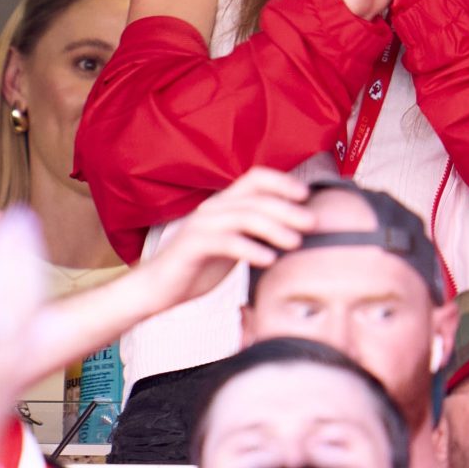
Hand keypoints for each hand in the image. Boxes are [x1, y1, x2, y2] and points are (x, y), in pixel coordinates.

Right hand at [132, 167, 313, 311]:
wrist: (156, 289)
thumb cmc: (198, 267)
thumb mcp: (233, 246)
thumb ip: (256, 234)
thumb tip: (296, 232)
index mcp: (224, 204)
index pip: (256, 178)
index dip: (282, 182)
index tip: (306, 195)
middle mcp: (213, 208)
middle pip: (256, 197)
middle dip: (287, 208)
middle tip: (312, 222)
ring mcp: (202, 225)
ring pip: (244, 216)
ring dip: (275, 227)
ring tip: (296, 242)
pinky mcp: (193, 246)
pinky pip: (227, 242)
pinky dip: (251, 249)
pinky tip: (269, 260)